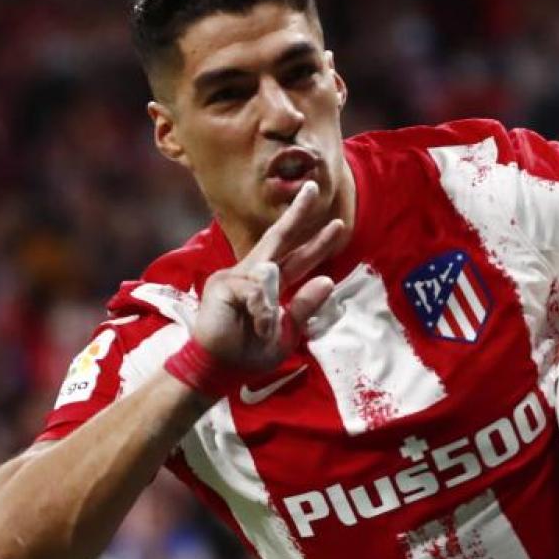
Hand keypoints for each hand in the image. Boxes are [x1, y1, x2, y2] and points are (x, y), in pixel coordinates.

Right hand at [192, 181, 347, 370]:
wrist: (220, 370)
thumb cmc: (249, 353)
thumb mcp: (287, 332)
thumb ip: (304, 307)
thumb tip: (328, 280)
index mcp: (270, 285)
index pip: (297, 258)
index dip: (317, 242)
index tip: (338, 224)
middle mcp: (253, 274)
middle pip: (278, 237)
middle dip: (298, 214)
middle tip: (314, 189)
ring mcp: (235, 276)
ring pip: (269, 275)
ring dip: (269, 308)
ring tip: (262, 328)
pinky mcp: (222, 284)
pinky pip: (255, 292)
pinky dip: (261, 313)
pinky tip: (256, 326)